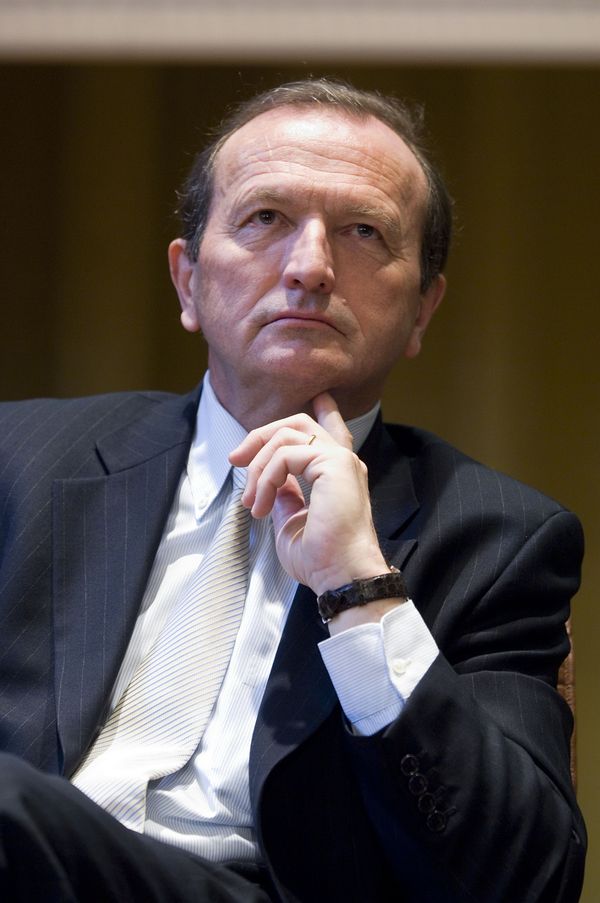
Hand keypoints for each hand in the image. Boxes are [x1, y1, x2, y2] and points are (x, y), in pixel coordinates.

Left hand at [229, 392, 388, 597]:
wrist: (341, 576)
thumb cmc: (322, 559)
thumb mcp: (291, 521)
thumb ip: (285, 495)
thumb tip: (270, 481)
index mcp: (337, 473)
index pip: (332, 430)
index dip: (324, 410)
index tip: (320, 397)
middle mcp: (342, 461)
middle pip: (298, 424)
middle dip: (261, 435)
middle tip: (236, 459)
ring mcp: (340, 459)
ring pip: (287, 435)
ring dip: (258, 466)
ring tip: (250, 502)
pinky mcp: (334, 463)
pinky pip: (285, 455)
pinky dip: (265, 477)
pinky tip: (260, 504)